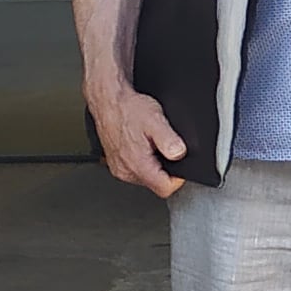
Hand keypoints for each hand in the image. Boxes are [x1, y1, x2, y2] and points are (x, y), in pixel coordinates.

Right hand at [87, 81, 186, 198]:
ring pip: (146, 177)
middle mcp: (125, 170)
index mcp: (136, 164)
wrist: (108, 101)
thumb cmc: (128, 109)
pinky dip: (143, 160)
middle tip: (166, 147)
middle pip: (156, 184)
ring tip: (152, 143)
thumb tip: (180, 154)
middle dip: (166, 169)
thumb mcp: (155, 120)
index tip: (182, 164)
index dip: (178, 179)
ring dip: (154, 164)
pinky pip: (136, 169)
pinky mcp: (116, 163)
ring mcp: (119, 168)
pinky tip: (143, 145)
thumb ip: (169, 140)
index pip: (164, 188)